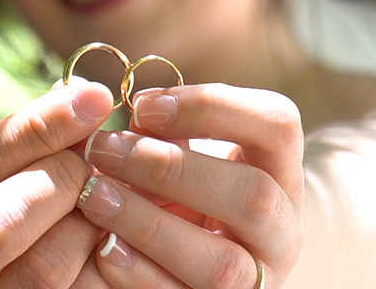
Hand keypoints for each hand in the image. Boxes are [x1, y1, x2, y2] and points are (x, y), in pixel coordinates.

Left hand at [76, 83, 303, 287]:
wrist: (200, 268)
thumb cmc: (184, 195)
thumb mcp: (185, 159)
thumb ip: (164, 135)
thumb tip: (121, 113)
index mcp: (280, 171)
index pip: (277, 125)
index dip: (212, 107)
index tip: (141, 105)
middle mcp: (283, 230)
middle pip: (253, 194)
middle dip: (171, 168)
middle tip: (104, 150)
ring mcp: (260, 282)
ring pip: (223, 264)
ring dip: (150, 226)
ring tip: (92, 197)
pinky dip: (140, 274)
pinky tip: (102, 248)